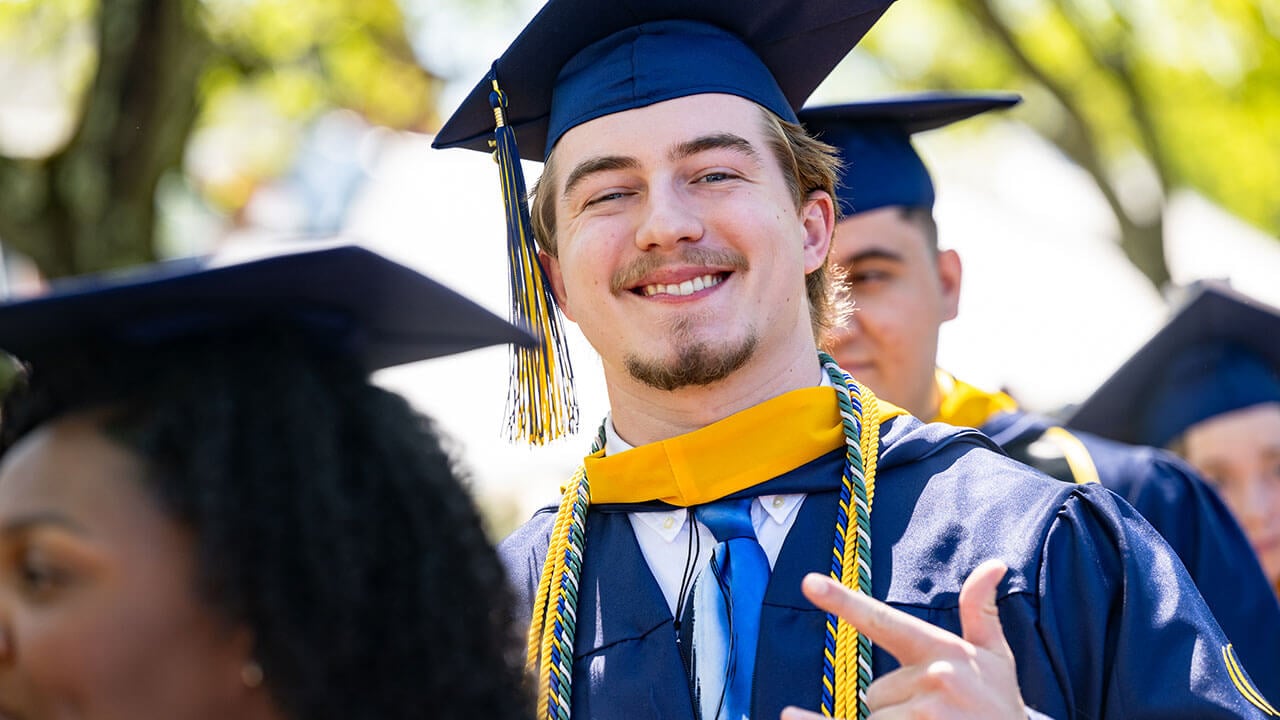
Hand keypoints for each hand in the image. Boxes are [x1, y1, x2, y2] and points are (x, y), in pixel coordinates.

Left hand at [780, 559, 1026, 718]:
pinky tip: (790, 716)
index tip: (809, 583)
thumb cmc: (1001, 706)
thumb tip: (993, 565)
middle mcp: (933, 679)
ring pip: (875, 718)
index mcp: (943, 651)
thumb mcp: (996, 659)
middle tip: (939, 717)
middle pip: (876, 692)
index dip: (844, 602)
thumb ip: (982, 612)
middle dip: (898, 707)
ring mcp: (925, 714)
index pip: (885, 621)